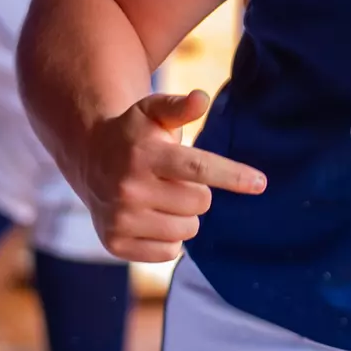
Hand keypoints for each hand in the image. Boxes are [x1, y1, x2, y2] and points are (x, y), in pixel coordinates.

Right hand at [75, 89, 266, 262]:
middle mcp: (130, 188)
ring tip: (163, 197)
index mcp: (145, 154)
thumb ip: (180, 107)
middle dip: (198, 192)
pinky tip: (150, 217)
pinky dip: (168, 237)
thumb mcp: (153, 111)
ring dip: (185, 215)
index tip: (260, 183)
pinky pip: (169, 251)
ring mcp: (121, 218)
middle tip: (176, 179)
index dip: (232, 175)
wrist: (90, 160)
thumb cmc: (134, 134)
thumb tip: (201, 99)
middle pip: (200, 202)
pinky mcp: (115, 243)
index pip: (198, 168)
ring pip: (188, 229)